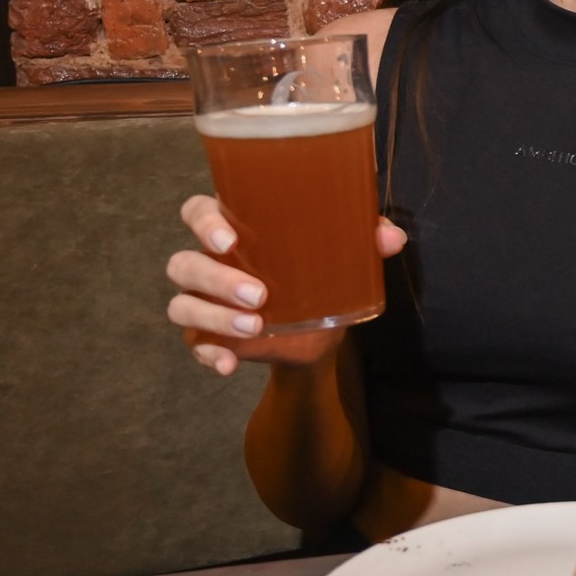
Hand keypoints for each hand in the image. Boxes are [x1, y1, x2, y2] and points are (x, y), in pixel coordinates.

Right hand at [166, 194, 405, 373]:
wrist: (319, 335)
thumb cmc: (320, 276)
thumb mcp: (344, 258)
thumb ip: (365, 241)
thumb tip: (392, 237)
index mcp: (236, 230)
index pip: (198, 212)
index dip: (203, 220)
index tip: (228, 238)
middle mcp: (210, 263)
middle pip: (185, 262)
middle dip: (216, 277)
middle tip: (258, 293)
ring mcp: (203, 301)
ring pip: (183, 303)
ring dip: (215, 315)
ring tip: (256, 325)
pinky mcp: (207, 336)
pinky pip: (195, 345)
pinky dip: (210, 354)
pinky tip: (230, 362)